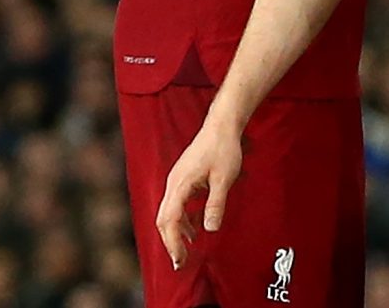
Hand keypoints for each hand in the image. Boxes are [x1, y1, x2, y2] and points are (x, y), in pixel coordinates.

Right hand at [155, 119, 243, 270]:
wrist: (221, 125)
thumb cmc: (224, 149)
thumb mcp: (224, 178)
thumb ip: (216, 204)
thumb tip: (210, 229)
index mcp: (180, 184)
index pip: (170, 220)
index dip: (172, 243)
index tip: (179, 260)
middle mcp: (173, 184)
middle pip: (164, 220)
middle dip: (170, 242)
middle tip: (180, 262)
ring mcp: (176, 181)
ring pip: (168, 213)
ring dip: (176, 232)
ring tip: (187, 249)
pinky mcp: (183, 179)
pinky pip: (177, 204)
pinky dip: (182, 219)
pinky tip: (194, 228)